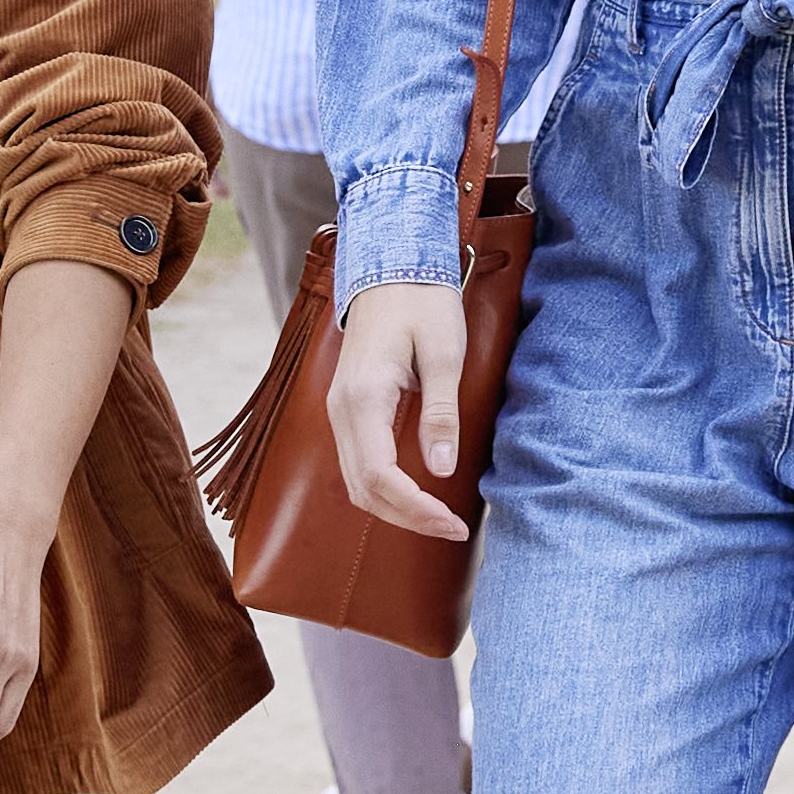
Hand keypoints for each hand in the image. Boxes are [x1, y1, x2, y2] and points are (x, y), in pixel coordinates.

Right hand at [322, 278, 474, 539]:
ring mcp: (340, 410)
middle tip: (453, 527)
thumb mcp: (443, 353)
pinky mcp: (349, 408)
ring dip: (395, 507)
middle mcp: (341, 410)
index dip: (417, 510)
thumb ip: (440, 413)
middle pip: (364, 489)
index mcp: (363, 398)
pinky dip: (385, 487)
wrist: (391, 265)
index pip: (380, 477)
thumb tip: (441, 470)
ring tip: (439, 516)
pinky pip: (359, 462)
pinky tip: (417, 491)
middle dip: (407, 517)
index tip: (454, 522)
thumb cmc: (422, 302)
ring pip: (357, 481)